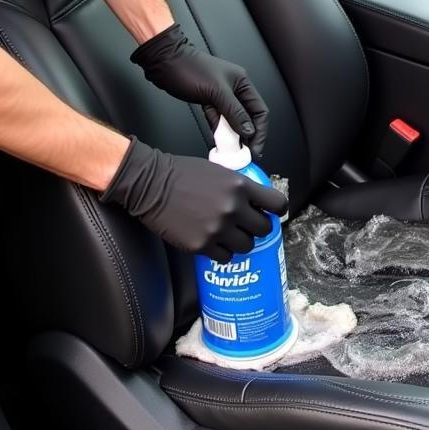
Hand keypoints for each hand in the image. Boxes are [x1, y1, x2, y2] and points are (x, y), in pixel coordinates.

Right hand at [100, 137, 287, 260]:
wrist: (151, 184)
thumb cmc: (183, 174)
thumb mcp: (220, 172)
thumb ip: (240, 187)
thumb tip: (257, 200)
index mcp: (240, 186)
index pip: (277, 203)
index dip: (276, 210)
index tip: (272, 213)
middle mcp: (233, 208)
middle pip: (263, 229)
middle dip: (256, 227)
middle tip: (246, 225)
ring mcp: (218, 229)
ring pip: (246, 246)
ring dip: (240, 242)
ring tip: (228, 234)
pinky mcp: (201, 245)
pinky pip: (224, 257)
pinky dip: (221, 252)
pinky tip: (213, 242)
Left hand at [131, 24, 268, 154]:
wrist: (164, 62)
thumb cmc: (189, 68)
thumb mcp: (216, 91)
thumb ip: (234, 112)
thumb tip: (249, 130)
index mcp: (242, 83)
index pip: (260, 111)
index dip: (260, 131)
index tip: (255, 148)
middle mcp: (235, 90)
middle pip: (248, 118)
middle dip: (246, 136)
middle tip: (243, 152)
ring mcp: (221, 96)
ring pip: (232, 121)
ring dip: (231, 135)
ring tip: (230, 149)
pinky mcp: (209, 101)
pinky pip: (218, 120)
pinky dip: (218, 130)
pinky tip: (218, 139)